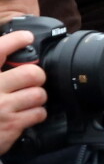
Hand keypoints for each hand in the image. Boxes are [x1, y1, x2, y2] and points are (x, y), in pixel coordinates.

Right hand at [0, 31, 46, 154]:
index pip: (1, 49)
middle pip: (31, 73)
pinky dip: (37, 113)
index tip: (27, 37)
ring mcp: (2, 108)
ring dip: (38, 96)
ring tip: (30, 98)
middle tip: (34, 79)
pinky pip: (38, 113)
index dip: (16, 39)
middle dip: (38, 76)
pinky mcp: (11, 126)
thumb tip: (15, 45)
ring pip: (38, 94)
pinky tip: (28, 113)